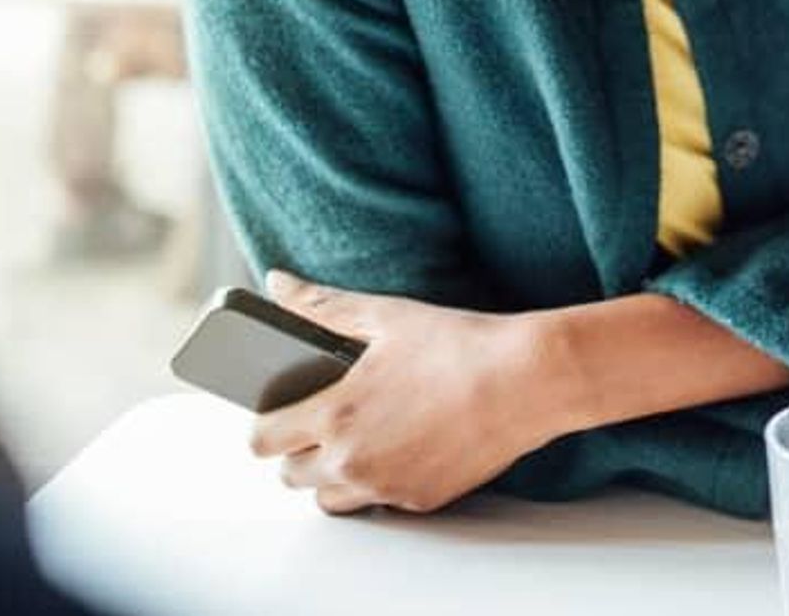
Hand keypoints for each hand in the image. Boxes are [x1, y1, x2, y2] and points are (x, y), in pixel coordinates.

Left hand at [248, 271, 549, 514]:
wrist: (526, 380)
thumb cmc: (458, 345)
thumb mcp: (383, 314)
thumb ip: (320, 304)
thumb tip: (277, 284)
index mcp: (334, 414)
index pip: (262, 440)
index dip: (265, 423)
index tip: (279, 410)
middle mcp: (352, 461)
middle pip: (290, 476)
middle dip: (298, 449)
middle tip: (324, 419)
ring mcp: (386, 487)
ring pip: (329, 500)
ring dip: (331, 475)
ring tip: (360, 438)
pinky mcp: (421, 501)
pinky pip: (379, 503)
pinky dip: (379, 482)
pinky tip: (403, 447)